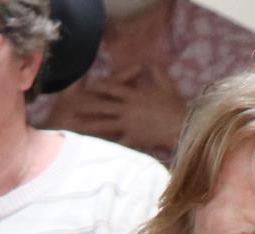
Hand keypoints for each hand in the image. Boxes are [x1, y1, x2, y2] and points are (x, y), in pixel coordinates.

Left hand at [65, 69, 187, 152]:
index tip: (89, 86)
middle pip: (102, 106)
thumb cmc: (175, 105)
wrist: (181, 125)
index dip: (99, 86)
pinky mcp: (134, 138)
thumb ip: (157, 72)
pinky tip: (97, 150)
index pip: (111, 88)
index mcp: (133, 95)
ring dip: (90, 126)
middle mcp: (127, 109)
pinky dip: (109, 146)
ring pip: (105, 124)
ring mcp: (128, 124)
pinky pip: (118, 143)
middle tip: (72, 108)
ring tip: (78, 128)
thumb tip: (152, 62)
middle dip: (87, 106)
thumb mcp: (167, 85)